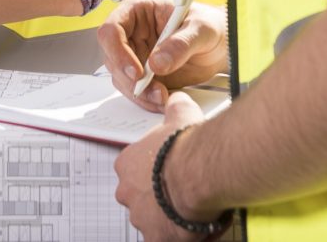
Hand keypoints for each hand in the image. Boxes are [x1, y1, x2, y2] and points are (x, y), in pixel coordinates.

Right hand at [98, 0, 227, 111]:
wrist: (221, 45)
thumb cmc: (210, 25)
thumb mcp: (202, 29)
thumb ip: (181, 44)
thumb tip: (156, 63)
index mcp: (138, 10)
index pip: (112, 29)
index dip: (118, 51)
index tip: (137, 72)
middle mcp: (131, 32)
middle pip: (112, 57)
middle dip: (130, 78)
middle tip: (153, 91)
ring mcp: (135, 54)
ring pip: (121, 77)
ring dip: (139, 92)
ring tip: (163, 97)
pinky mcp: (143, 74)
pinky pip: (134, 90)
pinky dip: (146, 99)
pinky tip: (163, 100)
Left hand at [115, 92, 216, 240]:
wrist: (199, 172)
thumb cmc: (187, 147)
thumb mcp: (180, 115)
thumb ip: (175, 107)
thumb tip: (177, 99)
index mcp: (127, 164)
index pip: (133, 169)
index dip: (153, 169)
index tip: (167, 168)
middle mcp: (128, 192)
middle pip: (139, 196)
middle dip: (157, 195)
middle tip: (180, 189)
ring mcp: (140, 217)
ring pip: (152, 219)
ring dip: (167, 215)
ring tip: (190, 208)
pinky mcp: (156, 238)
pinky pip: (164, 239)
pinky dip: (177, 235)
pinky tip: (193, 225)